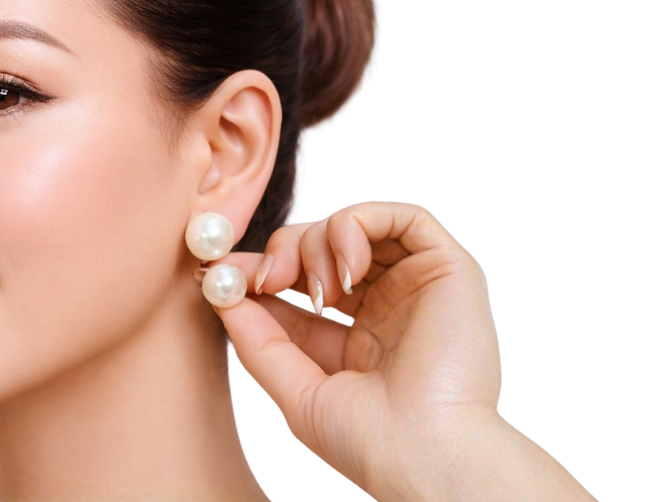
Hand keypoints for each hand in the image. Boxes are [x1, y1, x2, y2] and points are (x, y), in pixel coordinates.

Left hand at [206, 202, 590, 500]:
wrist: (423, 453)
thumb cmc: (369, 440)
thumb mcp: (297, 388)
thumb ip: (260, 340)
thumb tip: (222, 293)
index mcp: (361, 340)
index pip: (302, 287)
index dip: (261, 271)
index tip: (221, 271)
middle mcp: (392, 306)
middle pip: (326, 248)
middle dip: (285, 252)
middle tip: (267, 279)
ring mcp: (420, 285)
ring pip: (359, 226)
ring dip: (320, 242)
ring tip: (318, 289)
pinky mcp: (450, 268)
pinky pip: (404, 217)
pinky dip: (360, 225)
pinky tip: (347, 269)